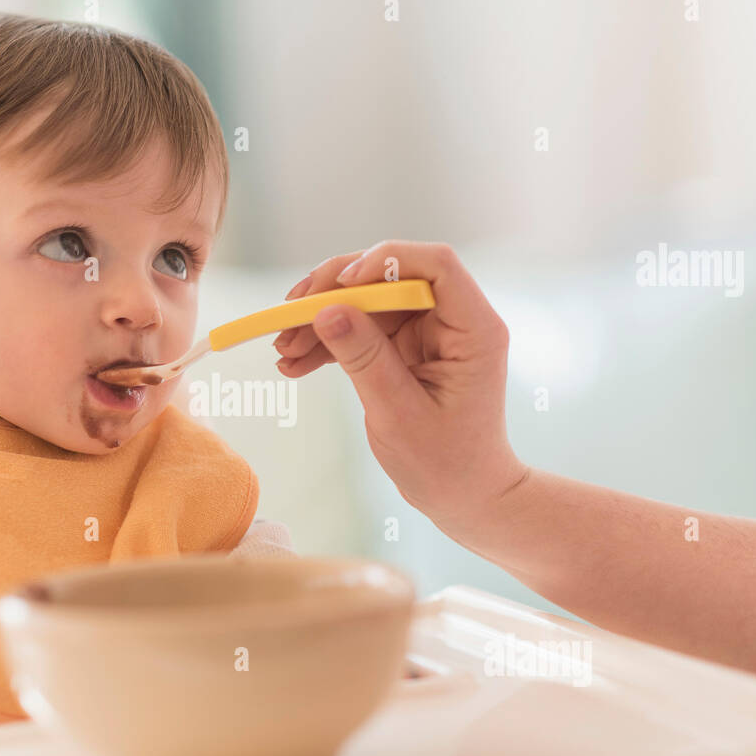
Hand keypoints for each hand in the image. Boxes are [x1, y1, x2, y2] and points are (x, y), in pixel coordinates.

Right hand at [274, 241, 528, 536]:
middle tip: (288, 315)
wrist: (462, 495)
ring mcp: (428, 332)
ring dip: (321, 321)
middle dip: (335, 293)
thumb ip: (365, 358)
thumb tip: (327, 311)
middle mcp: (453, 320)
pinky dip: (328, 343)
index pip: (435, 265)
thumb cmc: (445, 462)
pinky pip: (362, 329)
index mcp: (473, 328)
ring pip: (367, 303)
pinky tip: (294, 362)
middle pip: (390, 278)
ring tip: (282, 349)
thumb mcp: (398, 413)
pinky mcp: (406, 347)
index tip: (340, 284)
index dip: (385, 260)